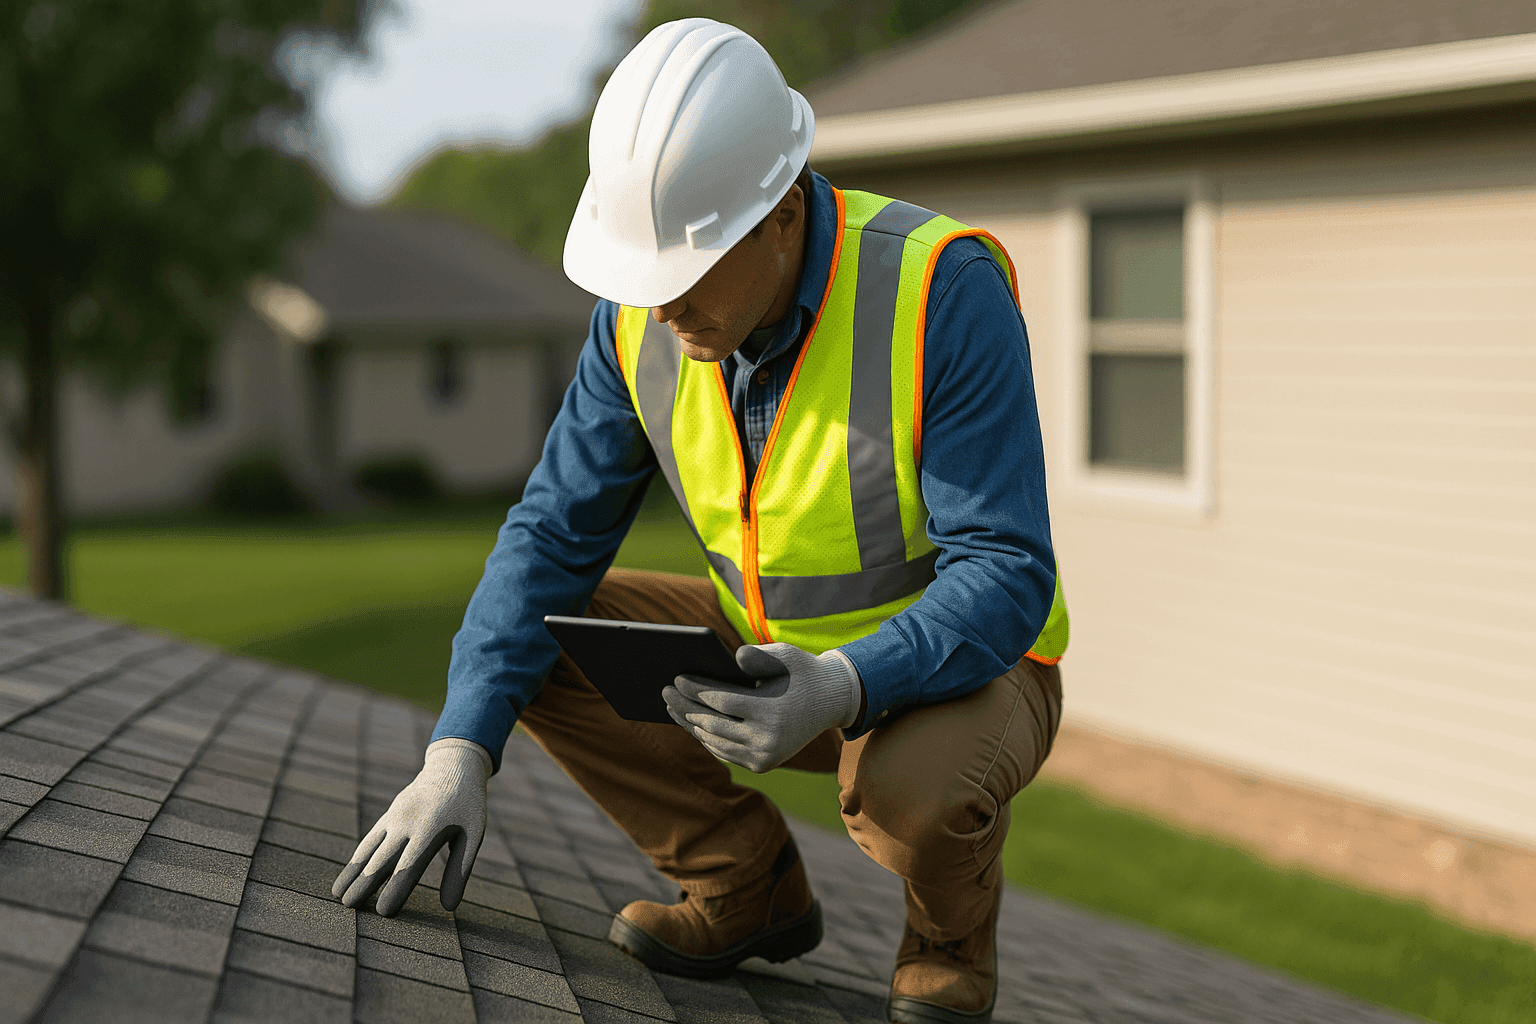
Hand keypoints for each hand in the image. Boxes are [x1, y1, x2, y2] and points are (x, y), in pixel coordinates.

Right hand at [332, 738, 491, 915]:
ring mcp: (394, 817)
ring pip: (369, 848)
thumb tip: (450, 908)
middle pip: (381, 859)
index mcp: (430, 830)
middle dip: (364, 885)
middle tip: (347, 908)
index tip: (383, 912)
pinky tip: (350, 872)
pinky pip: (370, 839)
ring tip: (337, 894)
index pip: (409, 866)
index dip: (395, 890)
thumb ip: (460, 870)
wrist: (453, 766)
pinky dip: (359, 857)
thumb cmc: (467, 806)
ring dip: (353, 872)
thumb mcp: (472, 835)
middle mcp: (406, 823)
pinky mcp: (389, 814)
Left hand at [665, 642, 861, 772]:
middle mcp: (768, 740)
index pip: (722, 702)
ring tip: (672, 707)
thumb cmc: (802, 672)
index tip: (676, 678)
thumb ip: (758, 655)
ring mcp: (765, 756)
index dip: (696, 690)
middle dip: (685, 707)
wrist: (831, 701)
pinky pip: (726, 751)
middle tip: (664, 692)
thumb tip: (732, 656)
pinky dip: (707, 737)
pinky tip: (692, 722)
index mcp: (773, 712)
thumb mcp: (785, 655)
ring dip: (691, 724)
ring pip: (715, 741)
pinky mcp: (763, 765)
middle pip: (713, 724)